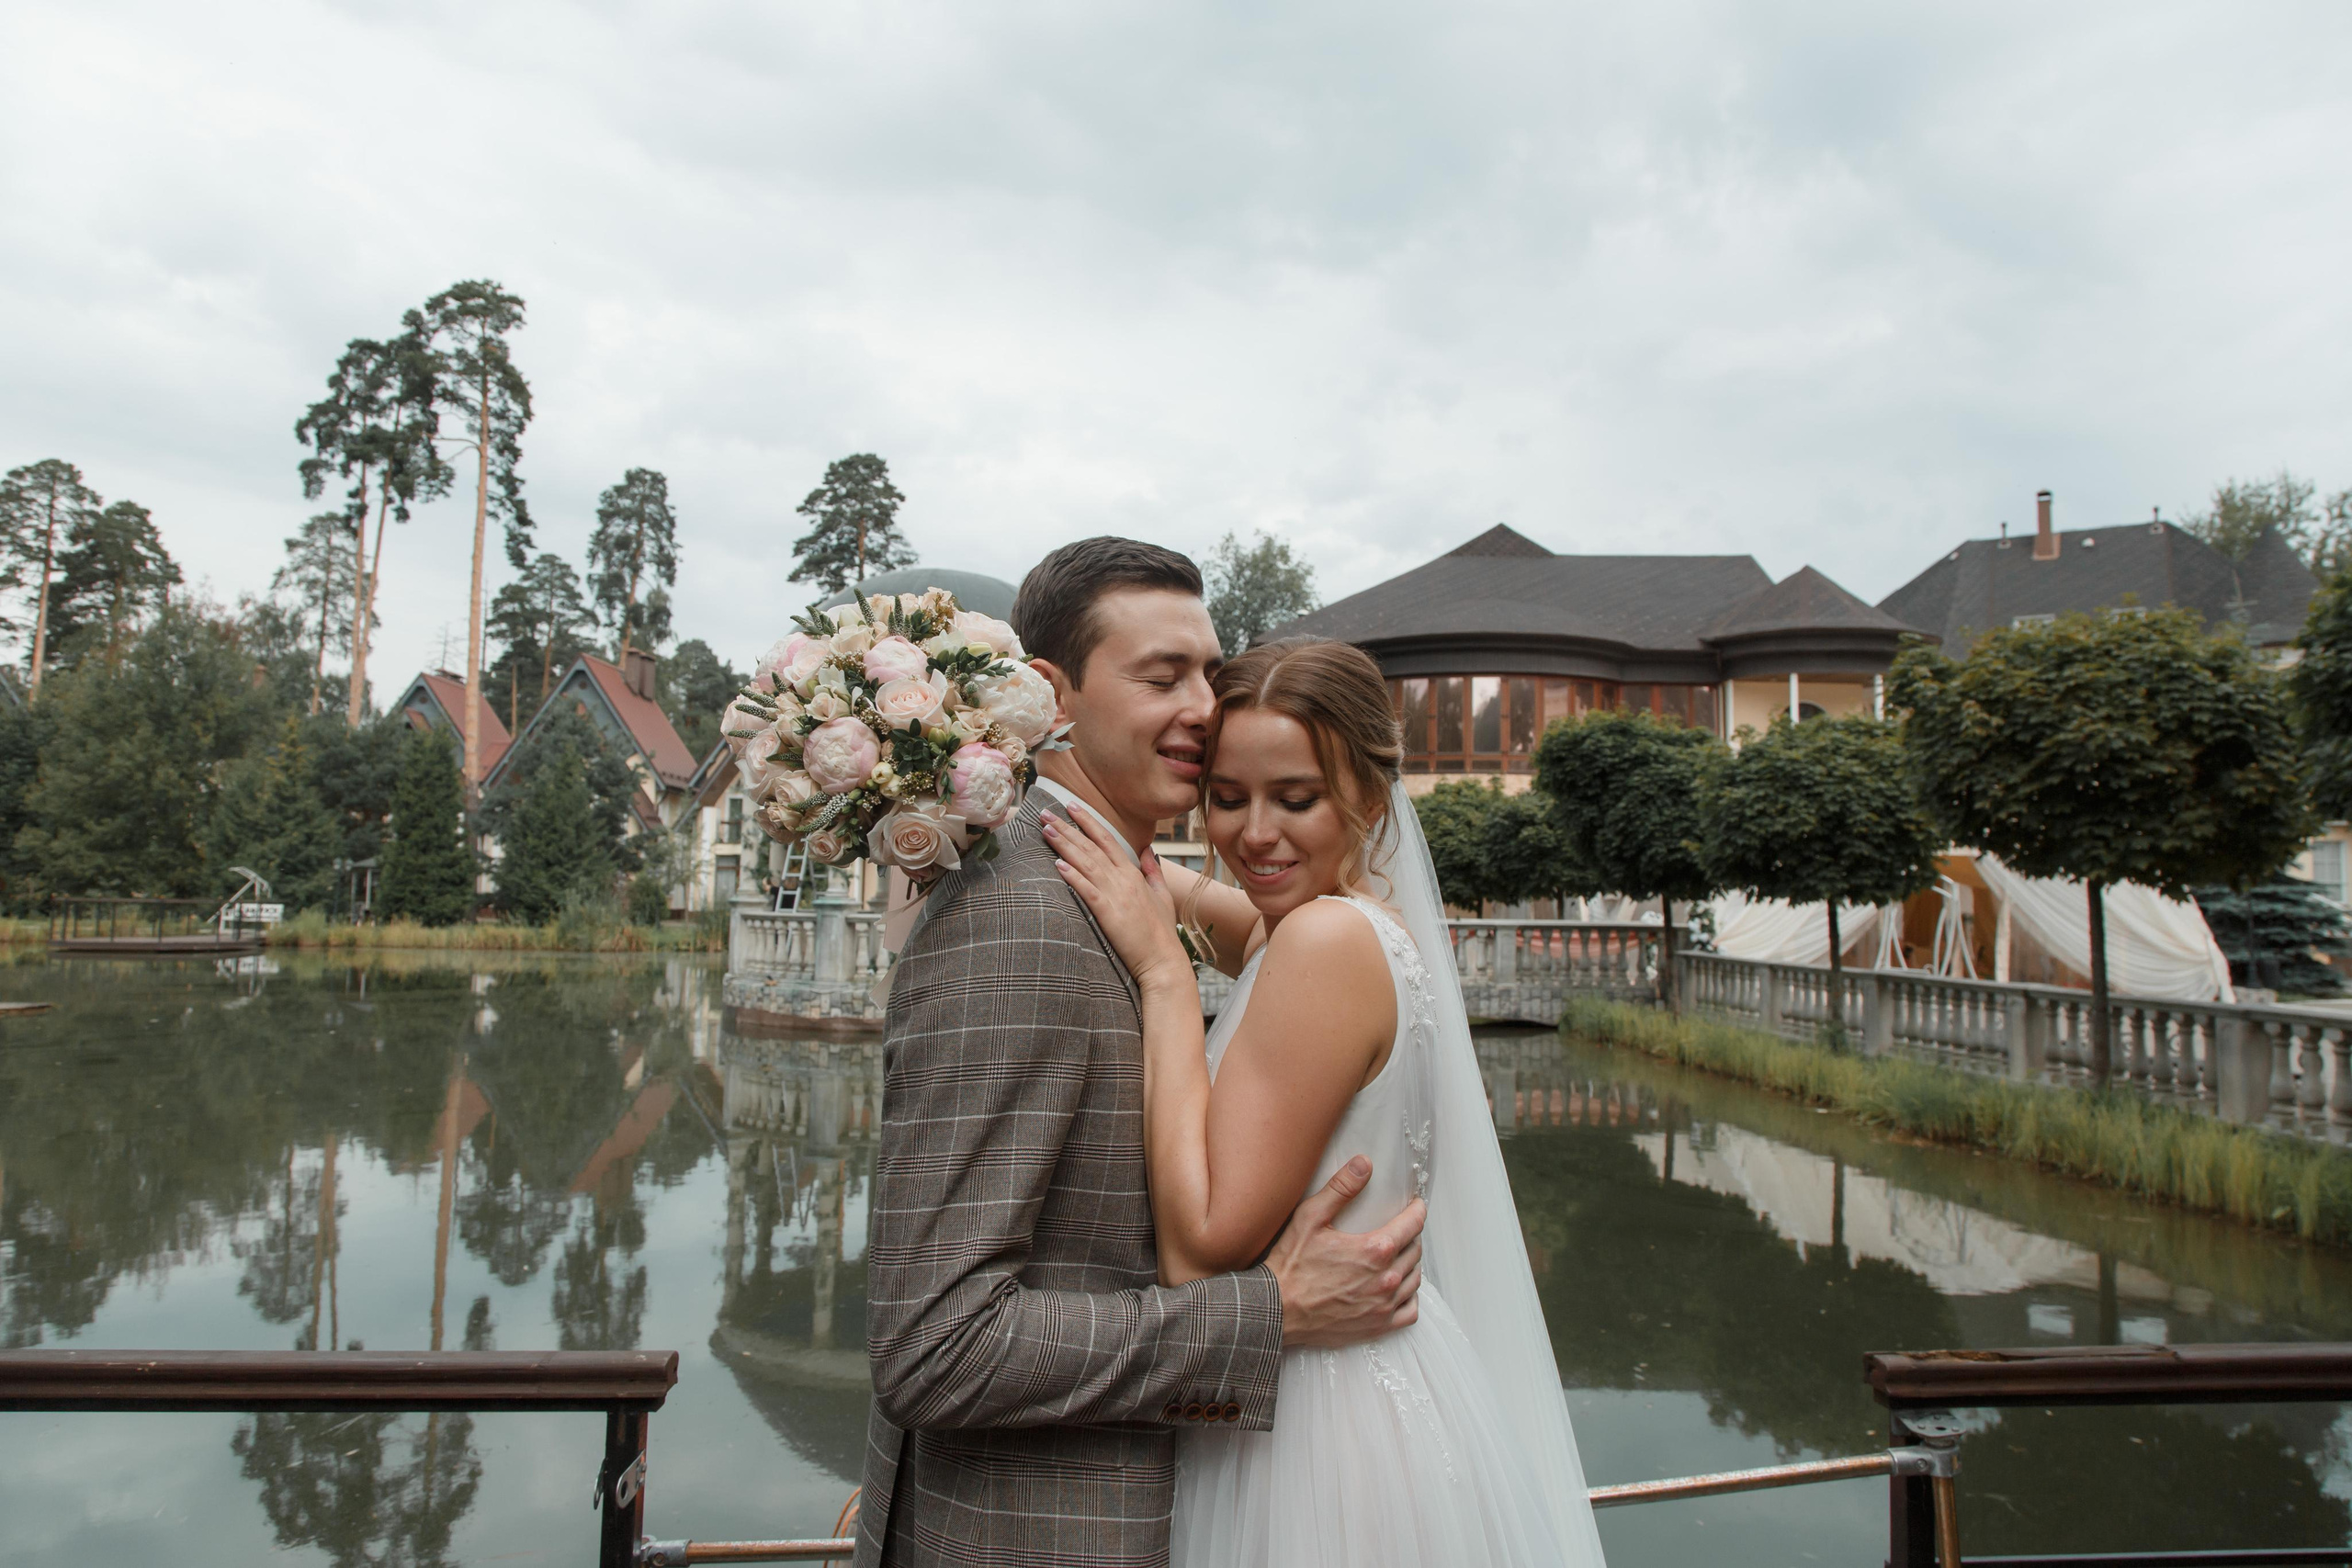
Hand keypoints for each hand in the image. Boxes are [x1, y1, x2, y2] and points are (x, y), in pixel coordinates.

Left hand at [1043, 809, 1191, 989]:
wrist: (1162, 958)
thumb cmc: (1161, 930)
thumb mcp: (1162, 895)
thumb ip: (1152, 870)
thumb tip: (1146, 850)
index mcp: (1133, 873)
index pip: (1107, 839)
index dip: (1088, 821)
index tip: (1071, 807)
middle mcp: (1122, 879)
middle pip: (1090, 847)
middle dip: (1067, 828)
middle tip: (1046, 814)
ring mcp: (1115, 895)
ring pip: (1085, 863)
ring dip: (1064, 845)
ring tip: (1046, 830)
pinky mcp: (1107, 913)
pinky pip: (1087, 890)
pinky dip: (1072, 876)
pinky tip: (1058, 864)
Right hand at [1263, 1156, 1423, 1348]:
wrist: (1277, 1310)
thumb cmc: (1291, 1265)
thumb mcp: (1310, 1217)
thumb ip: (1341, 1188)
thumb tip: (1364, 1163)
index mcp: (1375, 1250)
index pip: (1412, 1224)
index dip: (1417, 1211)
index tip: (1416, 1205)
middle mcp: (1386, 1279)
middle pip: (1415, 1251)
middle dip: (1411, 1236)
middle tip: (1402, 1228)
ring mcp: (1384, 1305)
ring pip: (1415, 1279)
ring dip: (1411, 1264)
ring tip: (1400, 1255)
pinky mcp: (1378, 1326)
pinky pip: (1410, 1311)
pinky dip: (1410, 1297)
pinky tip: (1399, 1288)